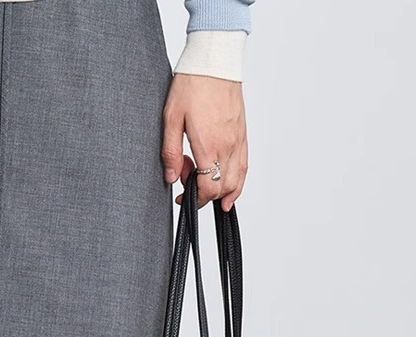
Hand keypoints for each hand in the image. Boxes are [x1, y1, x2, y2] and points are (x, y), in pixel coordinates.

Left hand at [161, 73, 247, 211]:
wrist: (214, 59)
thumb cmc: (192, 84)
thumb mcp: (171, 118)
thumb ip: (171, 152)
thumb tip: (171, 178)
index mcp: (209, 144)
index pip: (208, 188)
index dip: (195, 198)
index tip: (182, 195)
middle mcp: (227, 145)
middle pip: (223, 188)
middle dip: (205, 193)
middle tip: (189, 178)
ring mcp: (238, 140)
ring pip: (237, 180)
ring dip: (223, 192)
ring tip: (210, 192)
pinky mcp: (242, 133)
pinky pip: (244, 166)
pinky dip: (237, 181)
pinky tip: (229, 186)